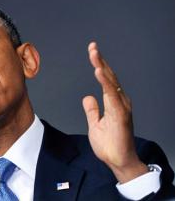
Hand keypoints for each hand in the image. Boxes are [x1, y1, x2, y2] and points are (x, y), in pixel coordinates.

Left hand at [82, 42, 147, 182]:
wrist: (118, 161)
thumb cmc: (110, 144)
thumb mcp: (96, 124)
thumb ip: (92, 110)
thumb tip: (87, 97)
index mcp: (113, 103)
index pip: (106, 80)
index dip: (99, 66)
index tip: (93, 53)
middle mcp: (119, 102)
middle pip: (109, 77)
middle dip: (100, 61)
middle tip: (92, 47)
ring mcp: (121, 107)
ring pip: (111, 82)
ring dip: (102, 67)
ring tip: (94, 54)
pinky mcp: (121, 115)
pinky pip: (112, 95)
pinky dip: (105, 82)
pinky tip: (98, 71)